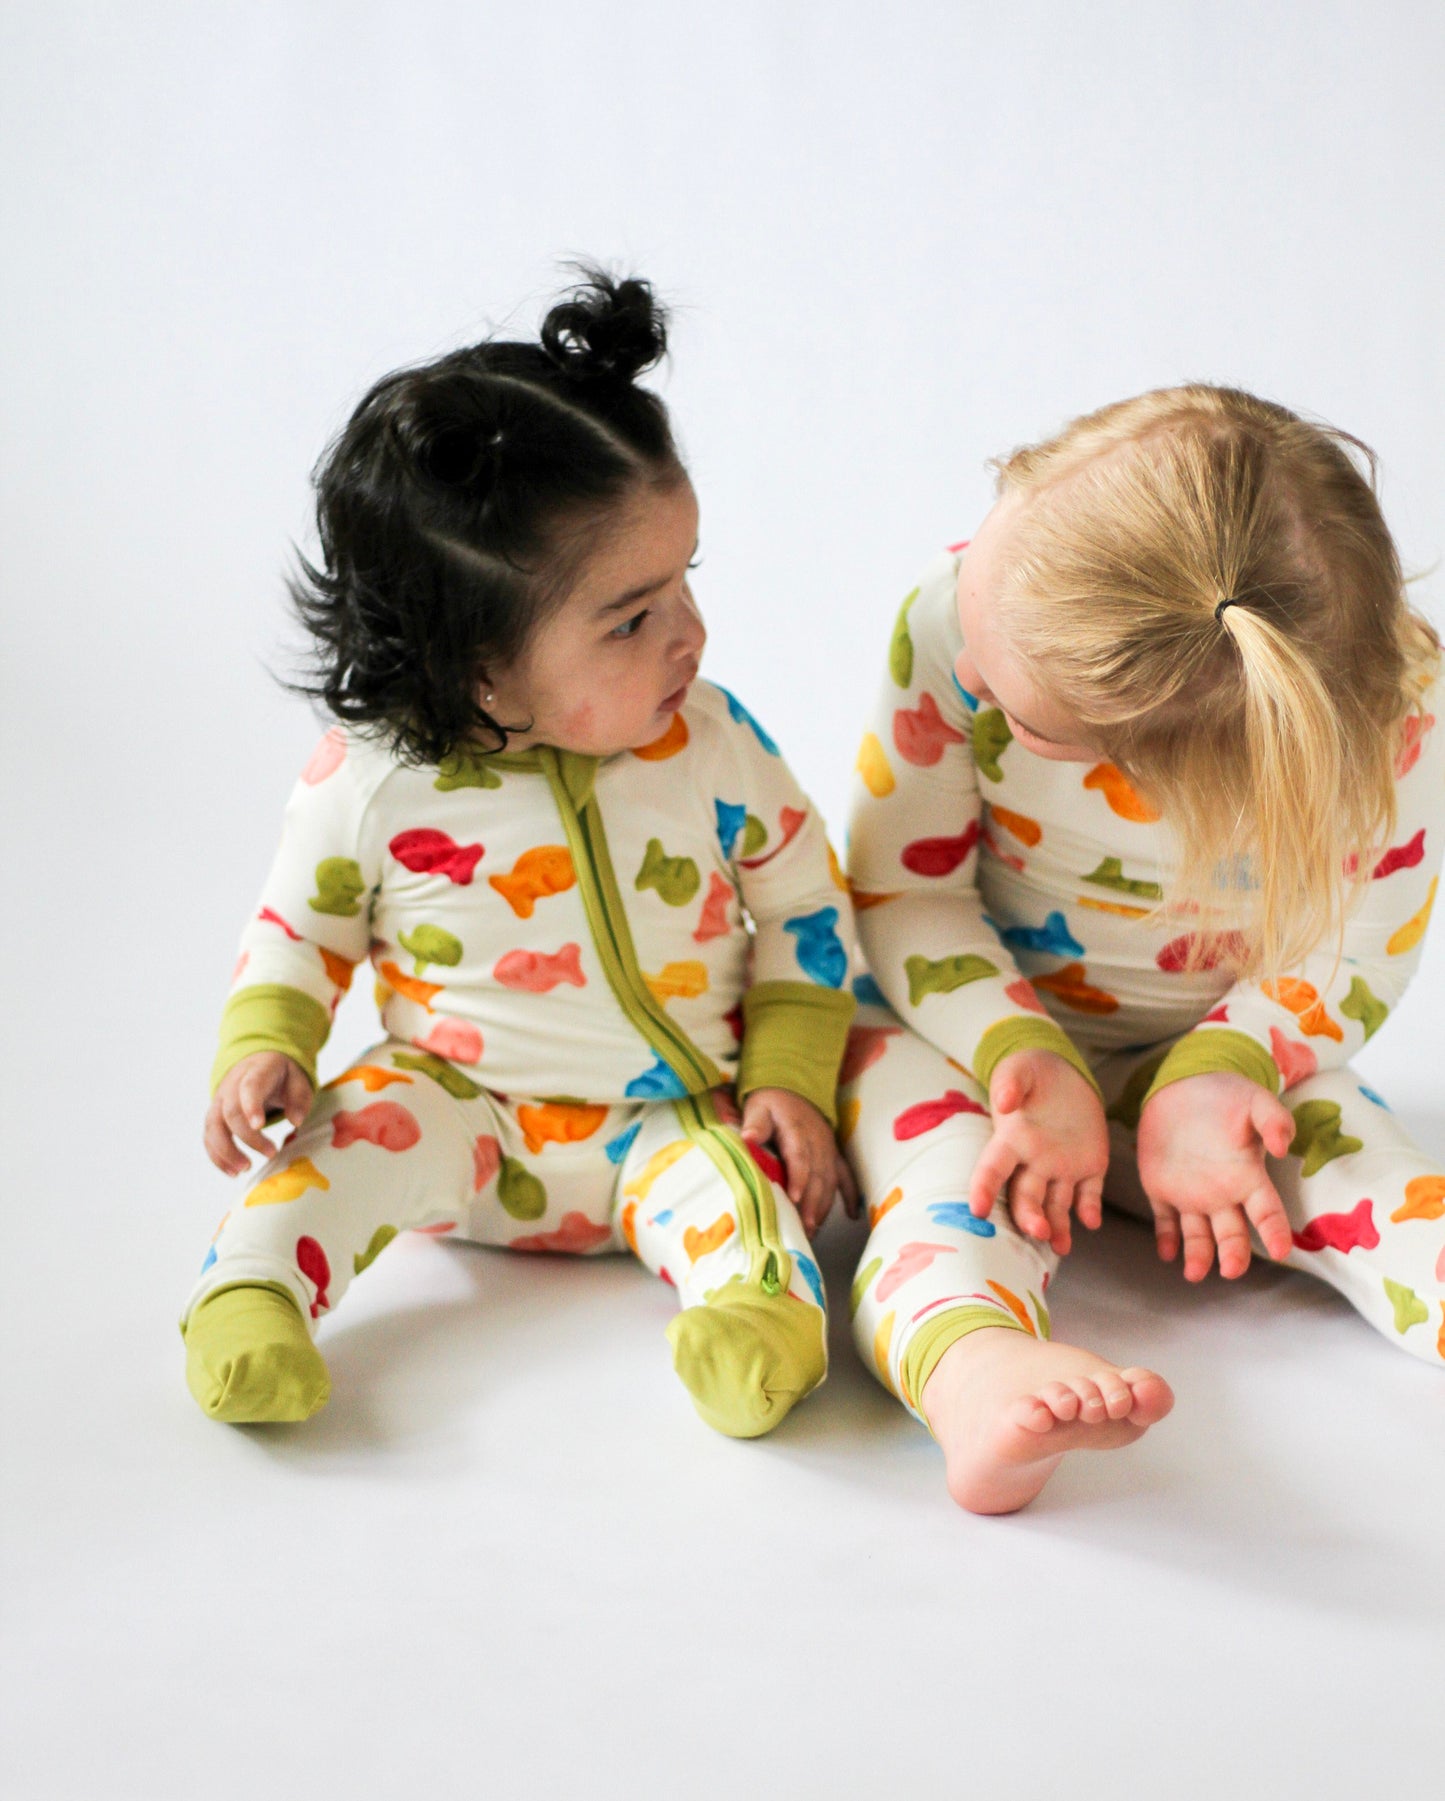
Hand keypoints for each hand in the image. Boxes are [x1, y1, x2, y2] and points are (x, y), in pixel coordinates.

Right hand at [204, 1052, 314, 1175]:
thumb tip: (296, 1121)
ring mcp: (219, 1101)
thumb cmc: (282, 1076)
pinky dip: (217, 1157)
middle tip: (271, 1153)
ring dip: (226, 1151)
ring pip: (213, 1126)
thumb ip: (300, 1098)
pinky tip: (233, 1172)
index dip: (251, 1106)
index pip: (249, 1087)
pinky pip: (209, 1137)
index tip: (260, 1125)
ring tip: (245, 1169)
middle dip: (248, 1137)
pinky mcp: (214, 1116)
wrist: (257, 1064)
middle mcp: (231, 1086)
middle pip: (231, 1112)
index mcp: (256, 1072)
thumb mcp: (298, 1080)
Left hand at [740, 1087, 859, 1236]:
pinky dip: (851, 1195)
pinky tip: (852, 1215)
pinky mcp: (833, 1154)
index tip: (794, 1198)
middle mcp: (817, 1142)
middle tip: (804, 1227)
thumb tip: (748, 1138)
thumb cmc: (771, 1101)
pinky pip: (845, 1176)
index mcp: (797, 1130)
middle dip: (811, 1203)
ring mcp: (828, 1149)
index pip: (799, 1157)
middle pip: (817, 1175)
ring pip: (830, 1181)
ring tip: (813, 1229)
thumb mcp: (758, 1106)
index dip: (798, 1178)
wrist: (792, 1087)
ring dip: (823, 1205)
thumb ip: (755, 1123)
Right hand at [970, 1049, 1108, 1254]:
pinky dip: (1090, 1208)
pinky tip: (1091, 1220)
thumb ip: (1010, 1083)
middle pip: (1026, 1196)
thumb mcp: (1018, 1070)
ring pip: (1057, 1204)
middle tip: (1036, 1231)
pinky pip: (1090, 1193)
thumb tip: (1005, 1101)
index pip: (993, 1168)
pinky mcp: (1090, 1166)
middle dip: (1029, 1216)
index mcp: (1011, 1140)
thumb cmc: (1031, 1073)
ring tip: (1061, 1245)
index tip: (978, 1209)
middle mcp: (1033, 1161)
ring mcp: (1062, 1167)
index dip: (984, 1188)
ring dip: (1057, 1225)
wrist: (1064, 1074)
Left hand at [1135, 1070, 1295, 1279]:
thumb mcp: (1254, 1100)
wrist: (1182, 1086)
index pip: (1267, 1212)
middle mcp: (1222, 1194)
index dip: (1274, 1231)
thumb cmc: (1226, 1096)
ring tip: (1194, 1273)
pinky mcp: (1161, 1190)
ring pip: (1198, 1235)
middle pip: (1232, 1234)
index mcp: (1247, 1177)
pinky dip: (1165, 1238)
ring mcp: (1191, 1195)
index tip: (1280, 1250)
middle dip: (1233, 1254)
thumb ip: (1273, 1120)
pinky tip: (1166, 1251)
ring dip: (1198, 1256)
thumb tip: (1283, 1147)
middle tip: (1232, 1271)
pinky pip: (1164, 1221)